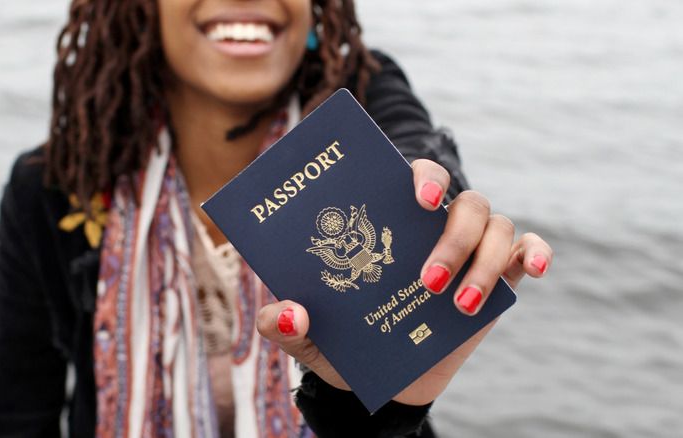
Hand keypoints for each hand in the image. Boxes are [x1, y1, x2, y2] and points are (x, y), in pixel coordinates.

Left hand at [256, 159, 551, 405]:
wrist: (384, 381)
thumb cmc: (348, 344)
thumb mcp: (311, 339)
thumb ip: (286, 326)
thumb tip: (283, 312)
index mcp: (392, 225)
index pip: (415, 177)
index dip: (422, 176)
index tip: (417, 198)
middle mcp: (435, 228)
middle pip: (464, 202)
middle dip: (452, 238)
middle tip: (426, 279)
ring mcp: (471, 250)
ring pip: (498, 225)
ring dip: (485, 263)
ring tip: (456, 306)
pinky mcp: (501, 278)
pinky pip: (528, 249)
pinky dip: (536, 252)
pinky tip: (533, 271)